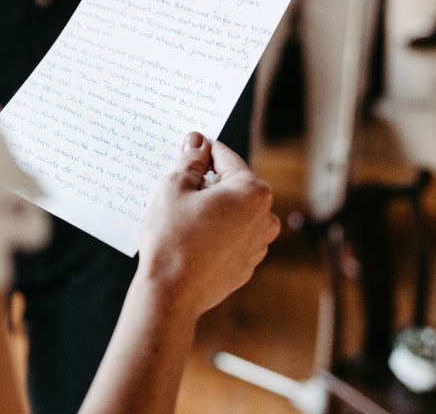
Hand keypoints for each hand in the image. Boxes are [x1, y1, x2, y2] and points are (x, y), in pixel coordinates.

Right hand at [138, 132, 279, 315]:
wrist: (171, 294)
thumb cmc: (172, 239)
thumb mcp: (174, 187)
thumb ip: (190, 160)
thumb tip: (197, 141)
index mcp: (252, 192)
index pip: (225, 157)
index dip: (200, 152)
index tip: (185, 150)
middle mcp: (264, 217)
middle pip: (232, 185)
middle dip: (206, 184)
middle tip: (177, 191)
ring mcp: (259, 244)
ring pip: (232, 211)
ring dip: (211, 208)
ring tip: (181, 218)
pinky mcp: (247, 265)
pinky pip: (231, 236)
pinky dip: (214, 232)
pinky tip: (190, 240)